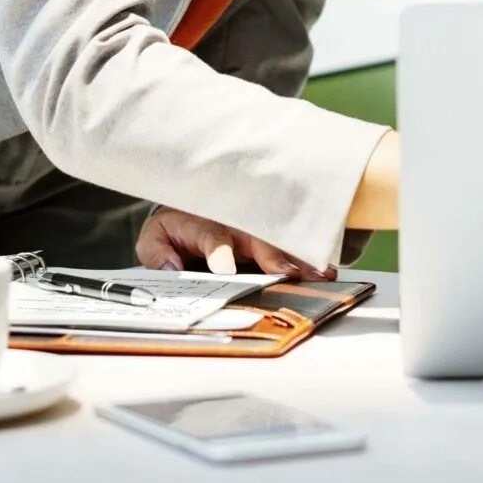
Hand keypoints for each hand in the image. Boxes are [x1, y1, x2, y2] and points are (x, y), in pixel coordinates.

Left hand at [135, 207, 331, 279]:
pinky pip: (292, 245)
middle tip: (289, 274)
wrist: (194, 208)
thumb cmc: (177, 227)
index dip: (220, 252)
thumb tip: (173, 267)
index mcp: (204, 223)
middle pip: (258, 238)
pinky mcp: (272, 238)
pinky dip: (310, 258)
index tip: (225, 269)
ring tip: (320, 273)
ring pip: (280, 241)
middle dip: (274, 255)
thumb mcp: (155, 236)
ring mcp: (258, 230)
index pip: (214, 236)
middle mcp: (236, 223)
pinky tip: (327, 270)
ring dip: (300, 258)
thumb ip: (157, 253)